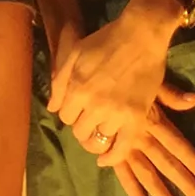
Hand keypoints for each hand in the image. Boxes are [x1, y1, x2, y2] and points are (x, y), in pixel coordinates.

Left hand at [49, 0, 176, 163]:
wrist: (142, 34)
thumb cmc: (106, 40)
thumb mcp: (75, 53)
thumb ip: (60, 81)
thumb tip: (52, 108)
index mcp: (77, 87)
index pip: (65, 116)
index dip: (70, 113)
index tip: (78, 109)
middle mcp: (94, 104)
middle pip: (80, 131)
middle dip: (82, 126)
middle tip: (90, 119)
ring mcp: (116, 113)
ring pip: (99, 140)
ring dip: (98, 136)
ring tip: (101, 129)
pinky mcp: (137, 118)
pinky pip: (122, 149)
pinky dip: (112, 158)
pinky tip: (104, 160)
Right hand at [114, 82, 194, 195]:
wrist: (87, 81)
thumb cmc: (121, 79)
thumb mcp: (148, 83)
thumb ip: (170, 95)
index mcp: (154, 120)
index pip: (179, 146)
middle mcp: (141, 138)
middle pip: (168, 165)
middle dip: (186, 185)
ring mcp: (125, 148)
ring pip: (148, 176)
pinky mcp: (112, 154)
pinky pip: (125, 179)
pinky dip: (136, 195)